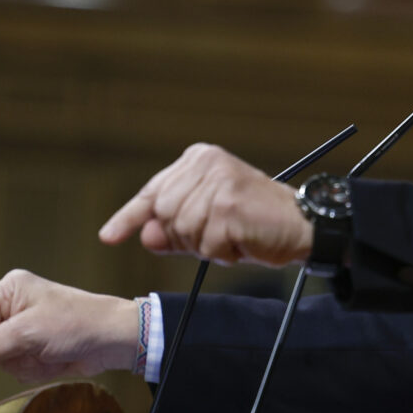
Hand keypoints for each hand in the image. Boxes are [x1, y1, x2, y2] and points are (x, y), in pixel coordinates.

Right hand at [0, 270, 138, 382]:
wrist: (111, 339)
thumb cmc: (76, 323)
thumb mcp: (28, 332)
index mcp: (11, 290)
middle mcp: (15, 306)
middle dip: (7, 353)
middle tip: (32, 348)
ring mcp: (25, 329)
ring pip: (1, 360)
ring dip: (24, 363)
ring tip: (48, 351)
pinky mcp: (35, 347)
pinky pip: (18, 367)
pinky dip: (35, 368)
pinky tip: (54, 359)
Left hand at [98, 143, 312, 266]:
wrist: (304, 225)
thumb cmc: (257, 222)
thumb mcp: (209, 222)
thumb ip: (174, 228)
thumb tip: (145, 236)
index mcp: (199, 159)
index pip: (152, 192)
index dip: (129, 217)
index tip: (108, 237)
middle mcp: (206, 164)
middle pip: (163, 215)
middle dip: (185, 236)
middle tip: (220, 236)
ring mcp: (216, 184)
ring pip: (183, 232)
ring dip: (207, 246)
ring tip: (236, 236)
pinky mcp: (227, 206)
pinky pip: (206, 245)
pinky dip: (223, 254)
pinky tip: (244, 242)